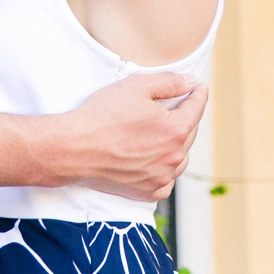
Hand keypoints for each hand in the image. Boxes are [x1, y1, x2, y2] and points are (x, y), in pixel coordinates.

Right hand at [55, 72, 207, 202]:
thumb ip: (169, 82)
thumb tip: (190, 82)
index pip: (196, 108)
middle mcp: (173, 156)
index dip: (198, 94)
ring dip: (178, 145)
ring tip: (168, 133)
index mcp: (175, 129)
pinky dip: (166, 171)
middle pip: (189, 133)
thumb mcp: (136, 87)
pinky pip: (166, 182)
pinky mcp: (146, 192)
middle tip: (181, 106)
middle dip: (187, 117)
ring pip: (180, 159)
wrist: (74, 148)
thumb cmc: (102, 116)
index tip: (199, 87)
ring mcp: (160, 177)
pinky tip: (158, 161)